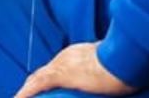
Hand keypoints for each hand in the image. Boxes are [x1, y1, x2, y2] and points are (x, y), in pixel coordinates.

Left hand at [13, 42, 134, 97]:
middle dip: (33, 87)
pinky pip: (37, 84)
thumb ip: (103, 71)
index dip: (46, 79)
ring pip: (37, 79)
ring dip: (27, 91)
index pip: (55, 69)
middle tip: (25, 97)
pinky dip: (26, 93)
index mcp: (75, 55)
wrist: (123, 57)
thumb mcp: (111, 66)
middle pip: (43, 74)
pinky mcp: (61, 74)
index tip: (43, 89)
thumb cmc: (123, 63)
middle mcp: (64, 57)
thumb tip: (109, 81)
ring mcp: (62, 65)